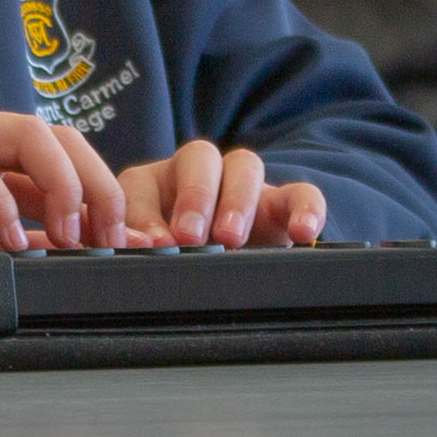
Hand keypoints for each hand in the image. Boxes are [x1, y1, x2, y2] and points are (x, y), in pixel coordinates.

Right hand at [0, 111, 129, 250]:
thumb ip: (12, 240)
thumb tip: (64, 255)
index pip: (66, 158)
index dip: (101, 195)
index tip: (120, 242)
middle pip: (59, 135)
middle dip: (96, 184)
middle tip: (107, 238)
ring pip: (27, 133)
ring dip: (60, 183)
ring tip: (69, 235)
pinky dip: (0, 201)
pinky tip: (13, 240)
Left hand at [112, 138, 326, 249]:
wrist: (220, 278)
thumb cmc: (172, 262)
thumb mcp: (149, 256)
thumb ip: (136, 250)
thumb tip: (131, 250)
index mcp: (153, 187)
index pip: (142, 183)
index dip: (144, 211)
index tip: (154, 244)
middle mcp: (197, 176)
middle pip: (198, 158)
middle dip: (193, 196)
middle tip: (190, 237)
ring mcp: (242, 186)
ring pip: (244, 164)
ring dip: (236, 200)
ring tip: (231, 239)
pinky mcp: (281, 205)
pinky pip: (301, 193)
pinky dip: (305, 208)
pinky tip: (302, 232)